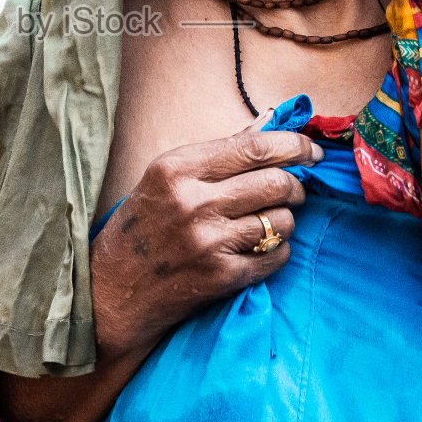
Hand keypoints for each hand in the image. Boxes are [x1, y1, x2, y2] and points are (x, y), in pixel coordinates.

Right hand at [89, 122, 320, 362]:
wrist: (111, 292)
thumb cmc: (141, 228)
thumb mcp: (165, 178)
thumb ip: (217, 156)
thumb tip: (270, 130)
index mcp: (177, 168)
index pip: (254, 148)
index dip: (293, 146)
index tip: (311, 150)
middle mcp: (194, 202)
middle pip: (276, 183)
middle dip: (296, 185)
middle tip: (294, 190)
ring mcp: (209, 242)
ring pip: (282, 220)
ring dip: (285, 220)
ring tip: (268, 222)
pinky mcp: (221, 276)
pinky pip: (277, 256)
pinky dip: (277, 251)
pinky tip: (259, 249)